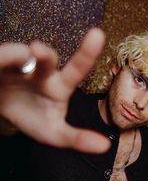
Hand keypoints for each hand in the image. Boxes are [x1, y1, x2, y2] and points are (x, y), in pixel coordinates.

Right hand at [0, 28, 109, 152]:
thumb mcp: (54, 134)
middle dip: (43, 53)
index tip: (98, 34)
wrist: (6, 113)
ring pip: (15, 56)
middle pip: (45, 58)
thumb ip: (77, 138)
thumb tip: (104, 146)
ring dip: (8, 57)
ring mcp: (16, 64)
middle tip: (34, 50)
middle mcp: (40, 69)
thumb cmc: (35, 119)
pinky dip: (0, 61)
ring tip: (4, 63)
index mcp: (58, 84)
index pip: (76, 69)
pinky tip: (0, 65)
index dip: (87, 53)